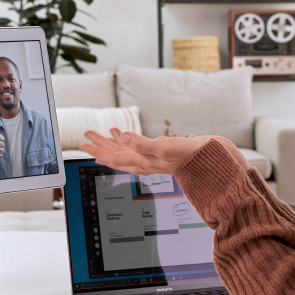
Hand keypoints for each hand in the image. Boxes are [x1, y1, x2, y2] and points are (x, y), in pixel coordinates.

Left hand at [79, 129, 249, 176]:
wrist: (210, 159)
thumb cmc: (189, 154)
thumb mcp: (165, 148)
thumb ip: (142, 143)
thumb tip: (121, 136)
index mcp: (143, 161)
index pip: (114, 157)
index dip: (98, 150)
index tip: (84, 143)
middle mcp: (144, 161)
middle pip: (115, 155)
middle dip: (99, 147)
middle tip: (84, 139)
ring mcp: (150, 158)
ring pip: (124, 151)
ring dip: (110, 142)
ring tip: (98, 133)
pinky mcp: (157, 152)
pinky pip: (136, 147)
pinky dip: (126, 139)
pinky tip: (121, 132)